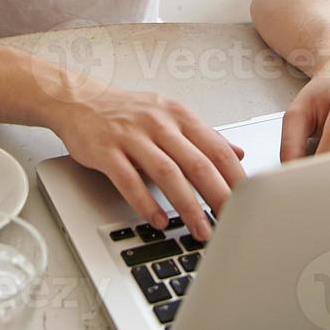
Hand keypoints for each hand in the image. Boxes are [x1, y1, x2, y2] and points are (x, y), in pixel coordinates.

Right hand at [50, 85, 245, 241]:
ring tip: (200, 229)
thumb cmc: (128, 111)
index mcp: (179, 115)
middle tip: (231, 222)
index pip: (216, 149)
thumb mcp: (170, 115)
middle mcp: (158, 123)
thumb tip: (238, 153)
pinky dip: (146, 203)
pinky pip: (129, 180)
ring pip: (167, 174)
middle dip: (218, 197)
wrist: (80, 100)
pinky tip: (159, 221)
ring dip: (187, 206)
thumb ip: (204, 136)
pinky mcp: (106, 150)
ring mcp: (132, 136)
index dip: (235, 178)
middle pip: (197, 163)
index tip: (249, 202)